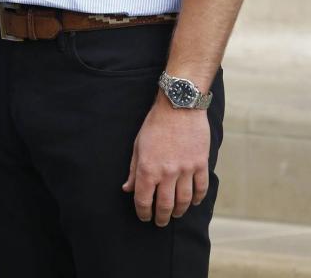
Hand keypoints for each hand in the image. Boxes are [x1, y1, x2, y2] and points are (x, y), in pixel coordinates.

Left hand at [122, 94, 209, 226]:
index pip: (144, 200)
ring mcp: (186, 169)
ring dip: (179, 211)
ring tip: (175, 214)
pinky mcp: (200, 164)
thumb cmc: (155, 124)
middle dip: (162, 217)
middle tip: (160, 222)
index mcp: (148, 168)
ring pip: (184, 201)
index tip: (144, 217)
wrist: (179, 106)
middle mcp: (167, 172)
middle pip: (165, 205)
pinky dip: (197, 199)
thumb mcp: (138, 145)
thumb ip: (133, 170)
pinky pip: (201, 188)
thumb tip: (127, 189)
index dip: (143, 212)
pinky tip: (193, 201)